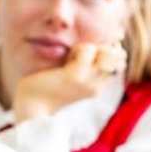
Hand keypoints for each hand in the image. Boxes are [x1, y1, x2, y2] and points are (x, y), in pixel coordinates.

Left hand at [12, 41, 126, 122]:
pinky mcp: (75, 76)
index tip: (92, 52)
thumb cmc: (46, 90)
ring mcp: (88, 81)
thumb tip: (97, 45)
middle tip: (82, 55)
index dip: (112, 50)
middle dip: (104, 47)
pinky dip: (78, 48)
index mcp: (97, 87)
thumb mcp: (71, 75)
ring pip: (106, 52)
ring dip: (90, 48)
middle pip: (119, 56)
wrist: (30, 107)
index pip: (120, 62)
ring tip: (73, 57)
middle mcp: (97, 85)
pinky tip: (66, 58)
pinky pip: (87, 49)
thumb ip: (83, 63)